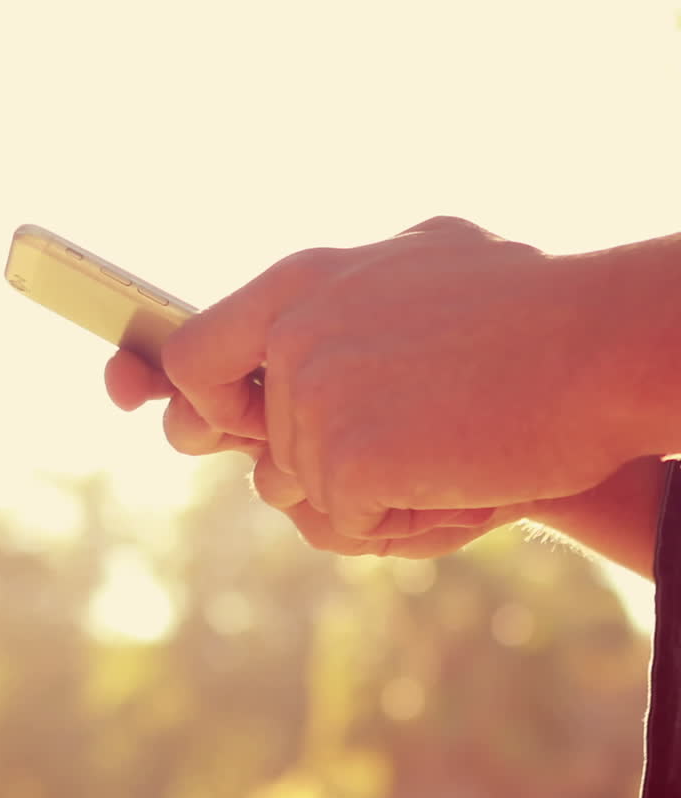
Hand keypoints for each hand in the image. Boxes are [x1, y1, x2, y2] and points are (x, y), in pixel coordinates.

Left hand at [105, 216, 656, 563]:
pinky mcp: (343, 456)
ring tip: (457, 444)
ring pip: (305, 491)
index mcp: (305, 278)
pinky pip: (347, 522)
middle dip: (332, 463)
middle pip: (265, 445)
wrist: (602, 344)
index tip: (238, 428)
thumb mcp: (419, 275)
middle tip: (422, 434)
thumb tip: (266, 379)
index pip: (193, 354)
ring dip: (377, 491)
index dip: (206, 404)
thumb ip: (337, 316)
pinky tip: (465, 475)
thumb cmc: (531, 316)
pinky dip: (407, 520)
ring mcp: (312, 393)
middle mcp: (292, 329)